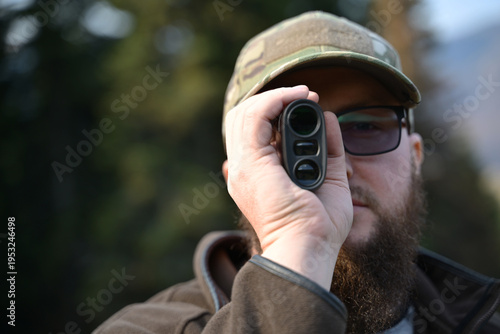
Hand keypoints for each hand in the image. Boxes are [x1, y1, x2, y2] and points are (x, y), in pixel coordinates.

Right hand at [223, 86, 352, 289]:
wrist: (309, 247)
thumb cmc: (319, 224)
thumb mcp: (329, 176)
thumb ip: (328, 146)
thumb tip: (328, 116)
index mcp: (257, 174)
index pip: (252, 131)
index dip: (275, 110)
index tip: (306, 102)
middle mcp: (244, 168)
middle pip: (243, 118)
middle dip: (273, 99)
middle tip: (304, 95)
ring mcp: (243, 165)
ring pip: (244, 113)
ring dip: (275, 97)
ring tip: (303, 94)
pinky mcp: (251, 163)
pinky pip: (255, 119)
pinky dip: (274, 101)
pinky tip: (295, 98)